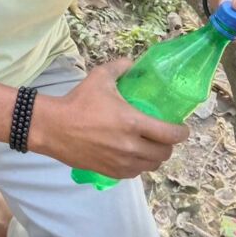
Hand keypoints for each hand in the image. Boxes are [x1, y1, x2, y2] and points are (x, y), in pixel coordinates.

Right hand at [30, 59, 188, 178]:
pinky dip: (139, 165)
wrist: (53, 127)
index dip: (181, 132)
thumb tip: (132, 63)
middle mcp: (131, 146)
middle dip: (169, 145)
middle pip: (164, 153)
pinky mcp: (110, 172)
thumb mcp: (99, 78)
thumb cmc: (78, 102)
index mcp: (133, 122)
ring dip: (154, 156)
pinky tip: (133, 156)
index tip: (182, 128)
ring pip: (151, 166)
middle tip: (164, 135)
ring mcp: (121, 162)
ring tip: (149, 146)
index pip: (170, 134)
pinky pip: (135, 173)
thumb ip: (120, 68)